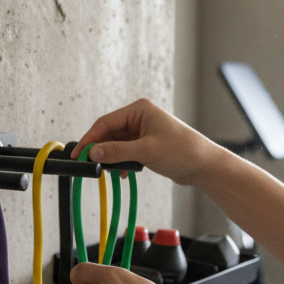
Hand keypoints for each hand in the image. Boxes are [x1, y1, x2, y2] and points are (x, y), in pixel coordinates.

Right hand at [72, 98, 226, 186]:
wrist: (204, 165)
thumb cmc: (183, 151)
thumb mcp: (146, 151)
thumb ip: (118, 151)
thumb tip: (94, 152)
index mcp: (139, 110)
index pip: (106, 122)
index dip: (90, 138)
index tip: (78, 153)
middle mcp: (139, 118)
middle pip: (109, 133)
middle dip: (100, 149)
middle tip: (89, 165)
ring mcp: (142, 132)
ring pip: (116, 144)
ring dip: (111, 158)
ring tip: (108, 171)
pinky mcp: (146, 146)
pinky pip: (125, 153)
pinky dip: (121, 163)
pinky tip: (122, 173)